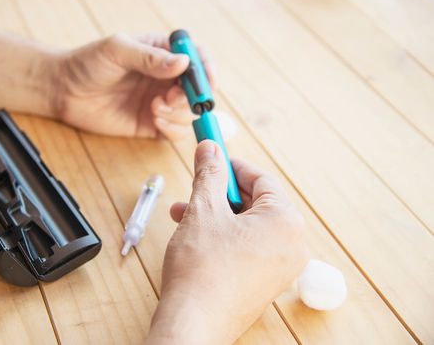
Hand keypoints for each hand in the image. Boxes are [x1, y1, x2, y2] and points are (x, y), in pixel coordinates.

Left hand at [49, 33, 214, 139]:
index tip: (207, 81)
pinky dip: (172, 129)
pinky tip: (155, 121)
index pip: (196, 57)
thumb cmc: (88, 63)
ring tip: (154, 109)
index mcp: (161, 53)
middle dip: (190, 96)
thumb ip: (149, 57)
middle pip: (197, 89)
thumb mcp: (117, 51)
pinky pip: (176, 132)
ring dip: (178, 113)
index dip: (206, 69)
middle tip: (169, 97)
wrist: (64, 91)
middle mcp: (165, 78)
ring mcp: (161, 102)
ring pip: (189, 112)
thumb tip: (183, 62)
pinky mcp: (152, 124)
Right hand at [146, 140, 308, 343]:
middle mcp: (291, 245)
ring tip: (182, 215)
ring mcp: (280, 268)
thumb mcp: (203, 210)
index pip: (261, 179)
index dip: (232, 166)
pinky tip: (195, 237)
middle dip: (218, 194)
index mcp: (286, 222)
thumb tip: (209, 149)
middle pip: (255, 202)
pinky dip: (223, 237)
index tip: (212, 156)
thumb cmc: (202, 268)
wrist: (194, 324)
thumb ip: (208, 174)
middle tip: (194, 188)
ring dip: (215, 216)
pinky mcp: (264, 283)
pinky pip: (247, 247)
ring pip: (247, 226)